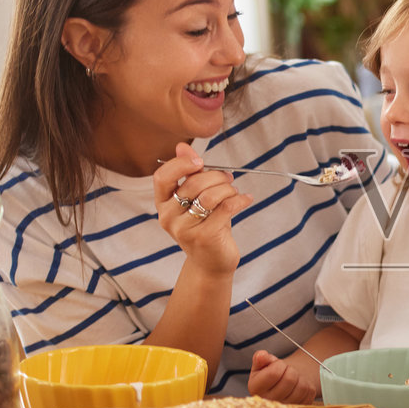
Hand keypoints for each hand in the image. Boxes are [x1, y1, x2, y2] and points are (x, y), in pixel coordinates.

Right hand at [154, 143, 250, 276]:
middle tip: (228, 178)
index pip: (162, 177)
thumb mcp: (195, 197)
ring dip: (228, 189)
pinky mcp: (204, 237)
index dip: (181, 164)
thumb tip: (182, 146)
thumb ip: (188, 173)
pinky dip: (240, 200)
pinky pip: (226, 209)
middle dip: (215, 176)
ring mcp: (184, 229)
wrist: (211, 262)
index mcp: (162, 204)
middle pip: (192, 184)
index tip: (200, 161)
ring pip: (210, 196)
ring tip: (234, 191)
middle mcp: (168, 217)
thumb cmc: (204, 224)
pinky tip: (246, 199)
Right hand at [247, 350, 317, 404]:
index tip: (278, 364)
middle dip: (291, 370)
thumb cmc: (271, 370)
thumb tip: (261, 356)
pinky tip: (298, 385)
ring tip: (293, 377)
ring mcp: (283, 407)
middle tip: (287, 370)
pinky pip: (309, 393)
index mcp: (255, 388)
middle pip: (289, 380)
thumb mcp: (263, 362)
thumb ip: (261, 358)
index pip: (273, 373)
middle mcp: (268, 401)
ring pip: (301, 387)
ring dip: (300, 377)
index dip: (279, 365)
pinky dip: (307, 384)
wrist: (283, 380)